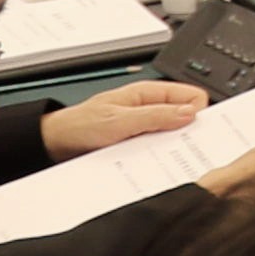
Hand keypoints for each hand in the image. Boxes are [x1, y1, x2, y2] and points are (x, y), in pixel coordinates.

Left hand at [42, 78, 210, 157]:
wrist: (56, 142)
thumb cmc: (80, 125)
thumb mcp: (120, 120)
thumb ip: (155, 116)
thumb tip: (189, 113)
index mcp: (149, 93)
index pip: (192, 96)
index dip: (198, 113)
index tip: (196, 131)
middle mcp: (150, 107)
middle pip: (186, 115)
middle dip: (189, 131)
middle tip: (184, 147)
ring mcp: (145, 125)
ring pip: (174, 134)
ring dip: (173, 146)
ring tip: (165, 157)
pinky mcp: (139, 141)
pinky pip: (159, 147)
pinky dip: (160, 155)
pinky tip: (154, 163)